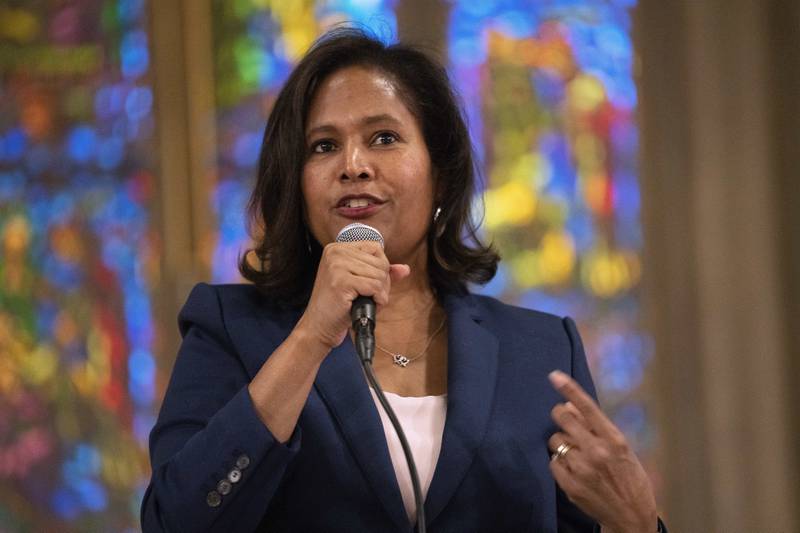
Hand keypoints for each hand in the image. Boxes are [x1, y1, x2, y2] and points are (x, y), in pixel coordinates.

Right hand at [296, 241, 410, 351]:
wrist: (319, 326)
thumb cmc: (340, 305)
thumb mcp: (361, 284)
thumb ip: (382, 273)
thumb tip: (405, 269)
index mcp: (338, 248)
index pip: (375, 248)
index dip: (381, 268)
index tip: (370, 283)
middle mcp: (336, 252)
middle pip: (380, 261)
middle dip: (382, 283)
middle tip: (369, 296)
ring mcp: (336, 265)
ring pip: (380, 274)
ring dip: (380, 293)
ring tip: (365, 301)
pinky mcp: (340, 281)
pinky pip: (375, 286)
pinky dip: (377, 299)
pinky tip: (367, 304)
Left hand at [547, 370, 657, 532]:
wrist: (631, 518)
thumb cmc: (629, 478)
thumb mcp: (621, 449)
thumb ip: (596, 427)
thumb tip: (570, 405)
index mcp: (614, 439)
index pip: (587, 407)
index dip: (569, 389)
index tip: (554, 375)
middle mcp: (597, 451)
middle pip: (562, 418)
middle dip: (561, 416)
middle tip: (566, 422)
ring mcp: (582, 469)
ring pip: (555, 441)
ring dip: (562, 444)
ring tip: (576, 455)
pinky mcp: (569, 485)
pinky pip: (553, 462)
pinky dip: (560, 463)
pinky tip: (573, 470)